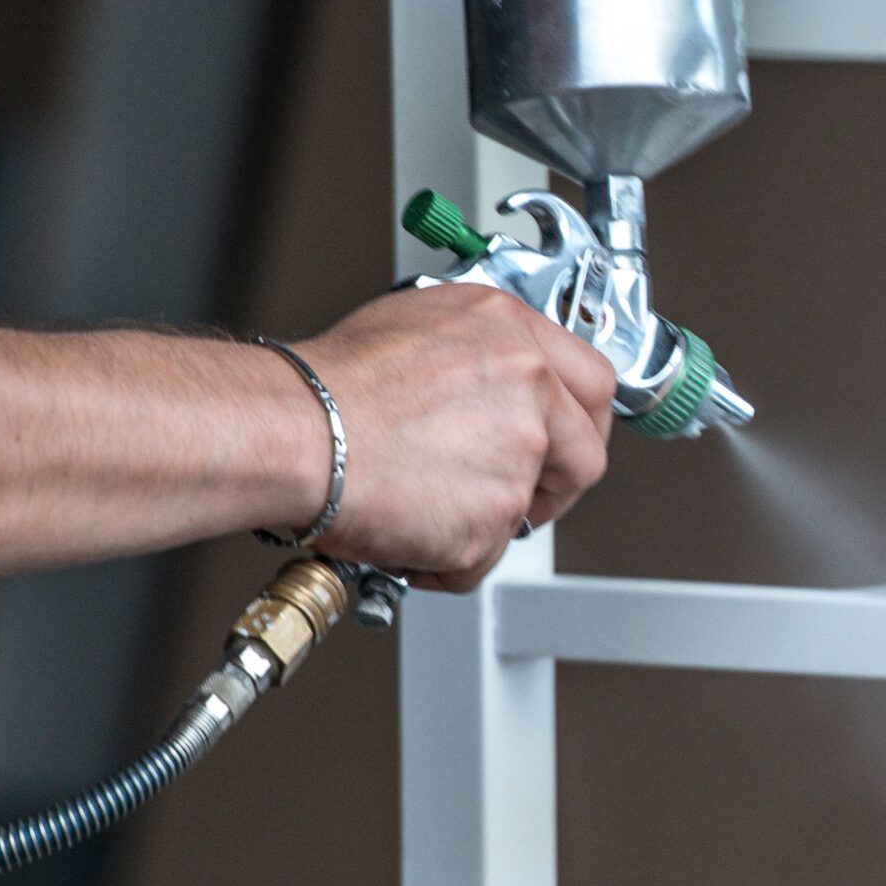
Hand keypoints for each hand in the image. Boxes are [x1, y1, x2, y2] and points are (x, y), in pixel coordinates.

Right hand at [292, 285, 615, 591]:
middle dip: (554, 489)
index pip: (594, 382)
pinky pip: (483, 558)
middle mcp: (528, 383)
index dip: (581, 424)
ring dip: (480, 523)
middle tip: (510, 499)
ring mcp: (519, 451)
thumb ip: (478, 353)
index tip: (568, 443)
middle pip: (585, 455)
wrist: (290, 431)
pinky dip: (446, 560)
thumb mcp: (416, 326)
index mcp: (511, 330)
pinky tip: (402, 531)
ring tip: (419, 507)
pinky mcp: (495, 514)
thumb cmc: (325, 385)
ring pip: (526, 511)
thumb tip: (489, 383)